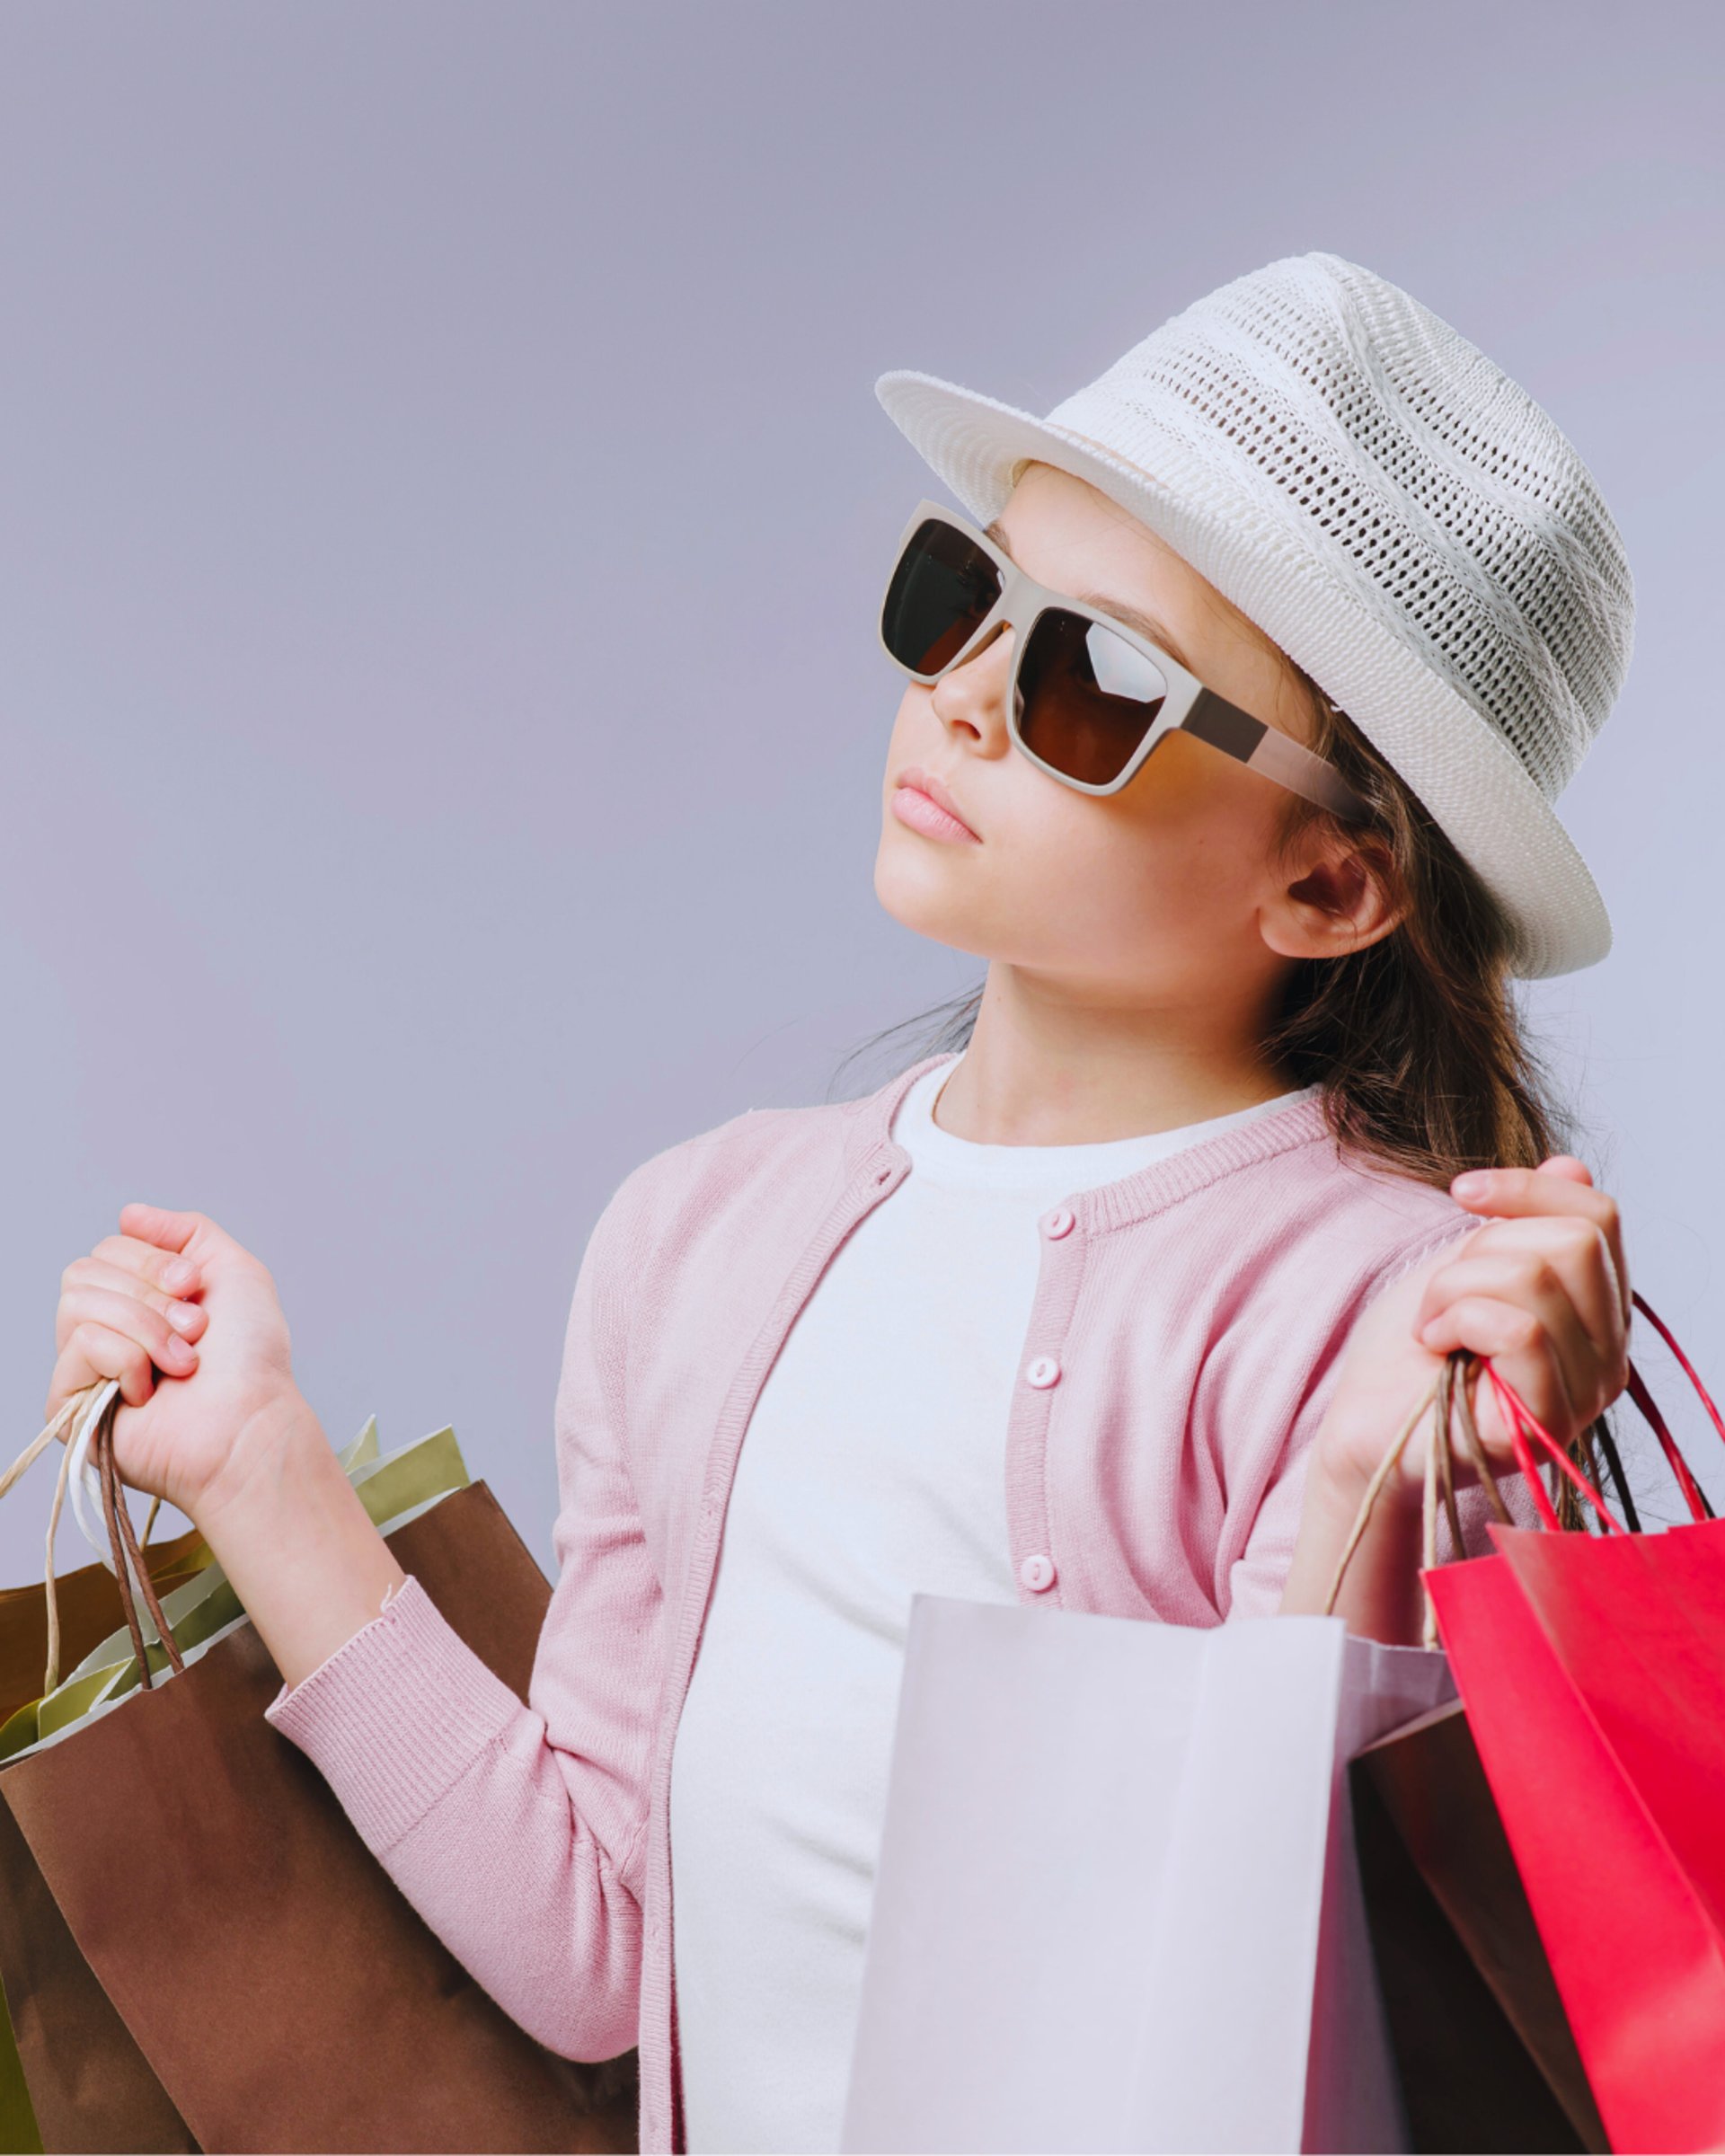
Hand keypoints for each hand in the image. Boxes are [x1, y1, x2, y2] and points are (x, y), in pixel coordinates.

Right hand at [48, 1204, 306, 1521]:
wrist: (249, 1420)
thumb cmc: (251, 1358)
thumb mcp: (233, 1270)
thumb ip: (187, 1231)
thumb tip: (128, 1214)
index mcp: (139, 1298)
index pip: (108, 1248)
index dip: (153, 1260)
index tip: (194, 1286)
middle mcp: (106, 1330)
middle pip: (84, 1271)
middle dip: (149, 1295)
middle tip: (195, 1329)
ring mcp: (84, 1369)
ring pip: (77, 1304)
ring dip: (145, 1327)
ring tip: (183, 1362)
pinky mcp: (68, 1406)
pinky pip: (77, 1346)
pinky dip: (126, 1361)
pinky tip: (150, 1391)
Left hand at [1314, 1157, 1630, 1507]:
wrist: (1362, 1429)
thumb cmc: (1410, 1355)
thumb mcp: (1463, 1265)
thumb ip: (1521, 1225)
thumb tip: (1573, 1165)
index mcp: (1596, 1311)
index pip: (1599, 1217)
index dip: (1527, 1188)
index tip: (1459, 1194)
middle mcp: (1609, 1354)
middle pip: (1573, 1240)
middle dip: (1482, 1248)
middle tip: (1440, 1295)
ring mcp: (1584, 1395)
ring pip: (1537, 1278)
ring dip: (1454, 1286)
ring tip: (1432, 1325)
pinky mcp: (1545, 1425)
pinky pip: (1520, 1329)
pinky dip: (1456, 1320)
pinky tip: (1435, 1348)